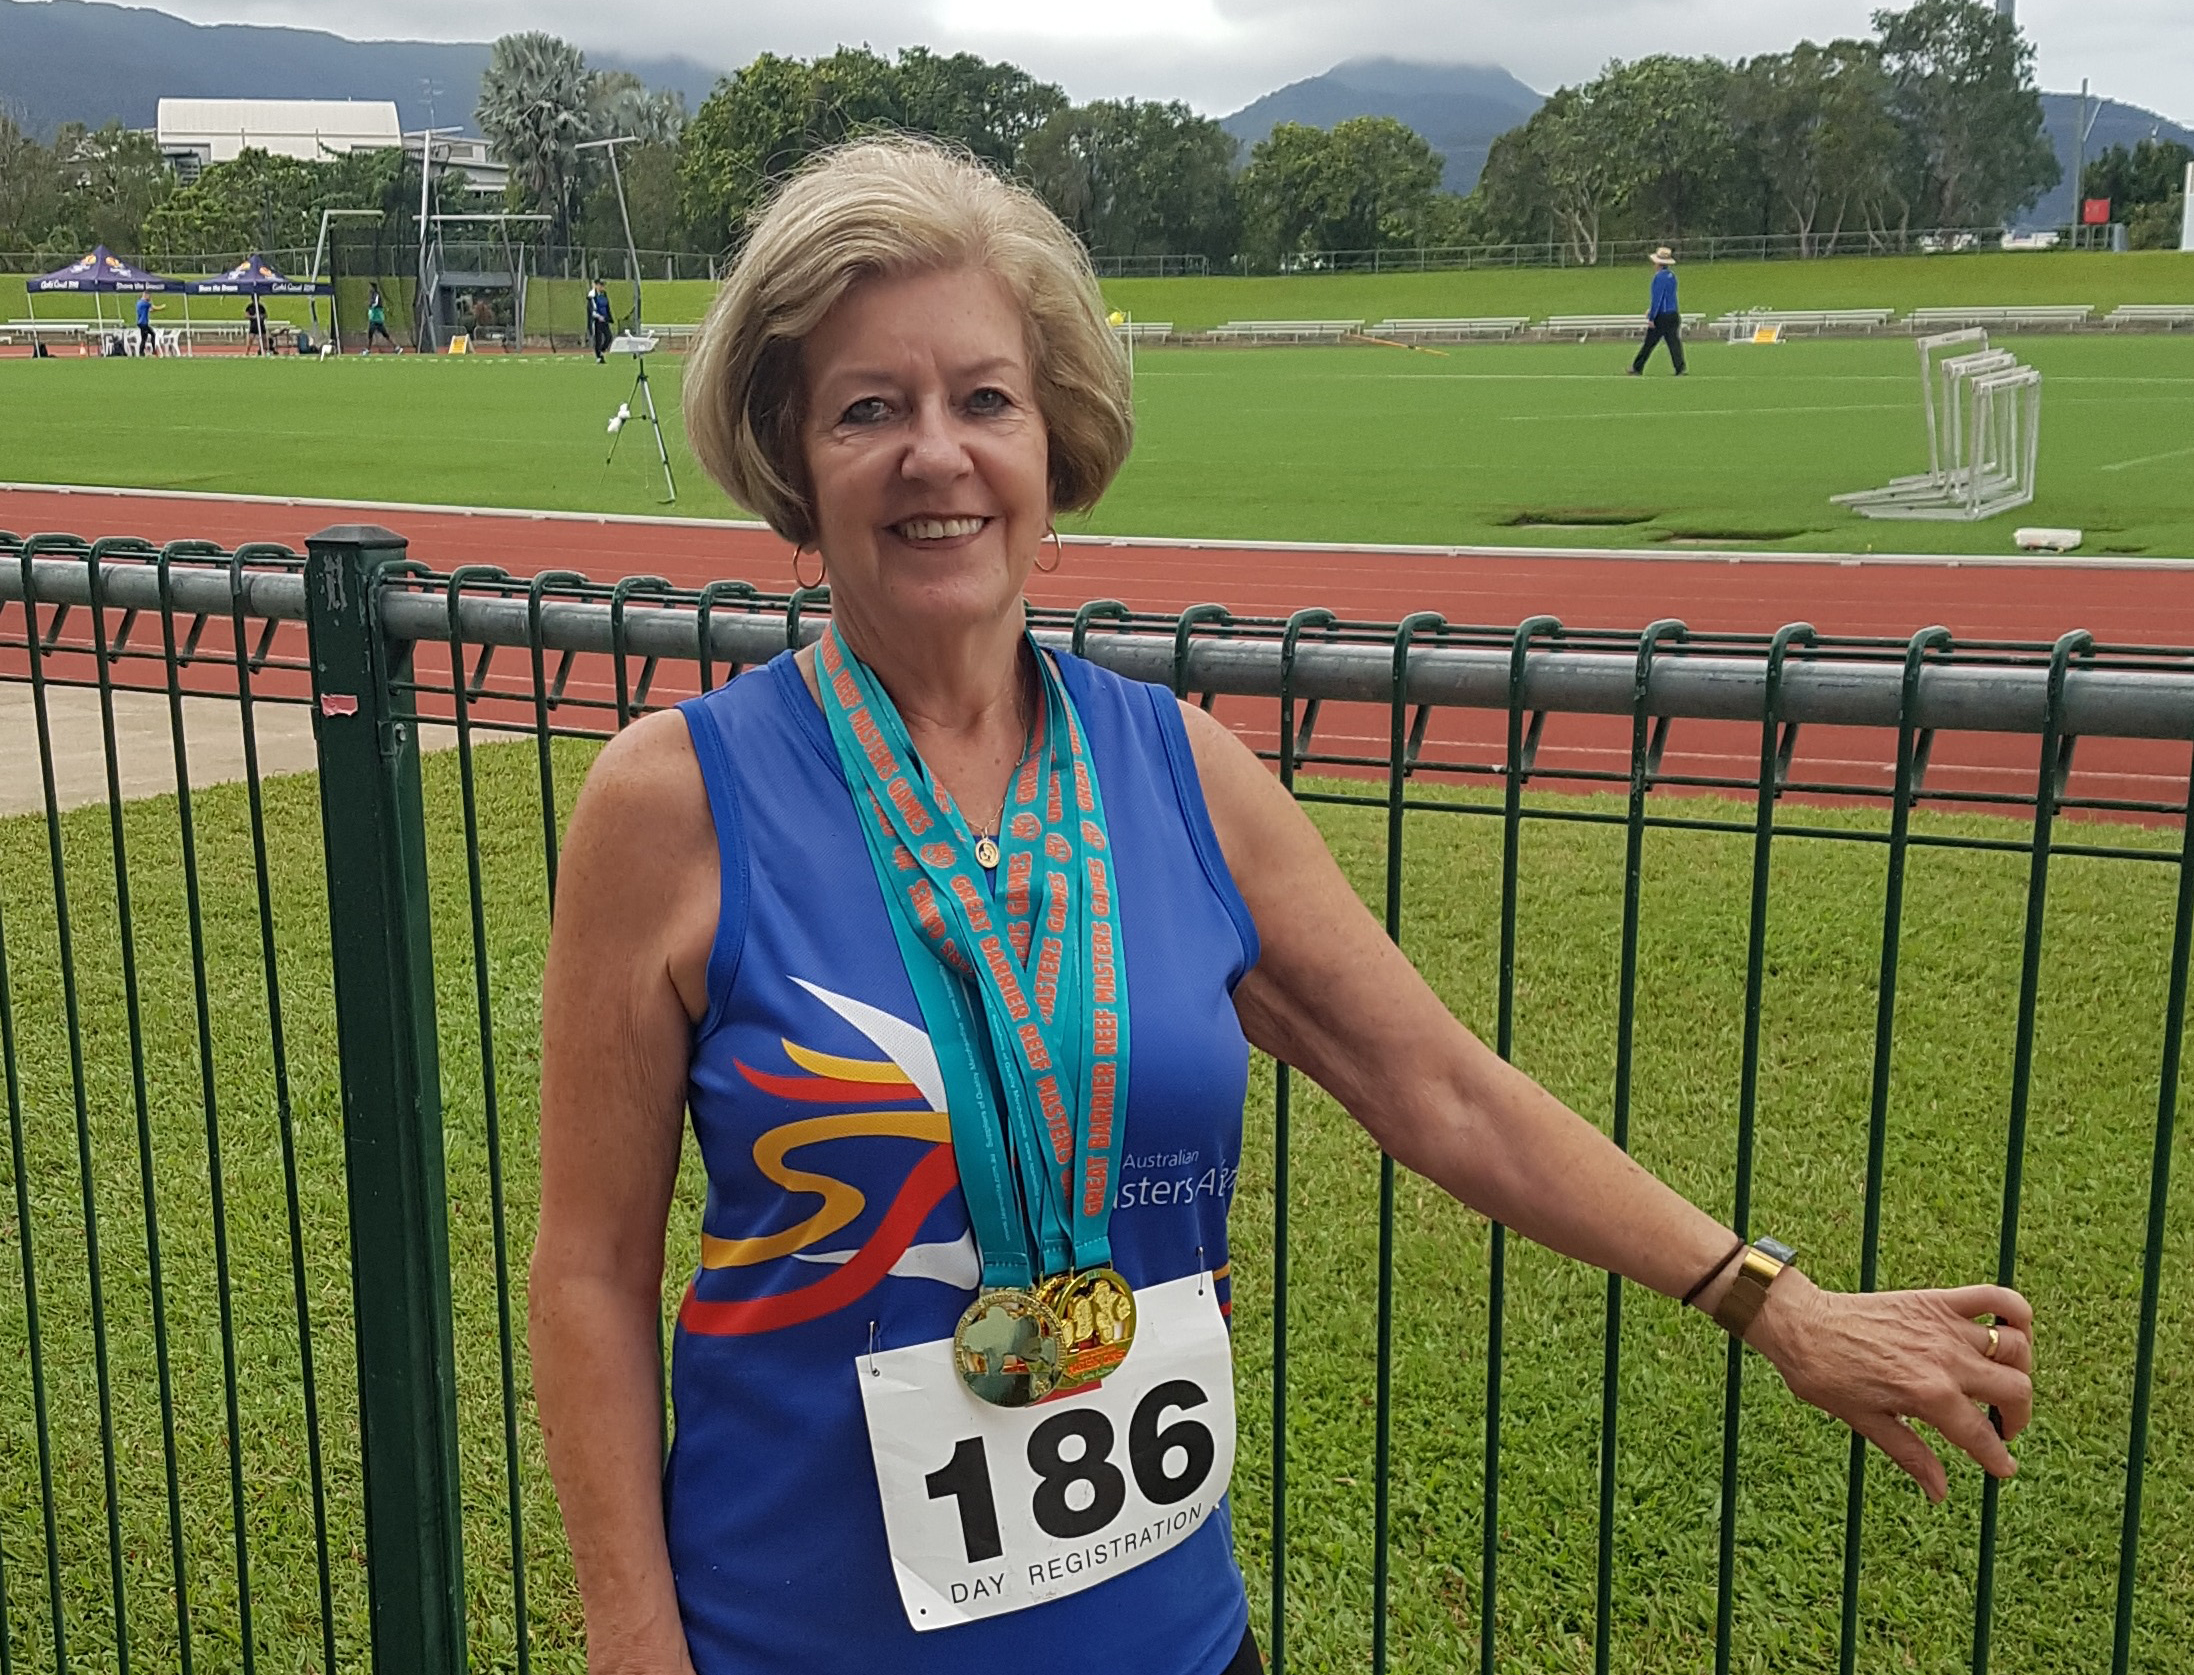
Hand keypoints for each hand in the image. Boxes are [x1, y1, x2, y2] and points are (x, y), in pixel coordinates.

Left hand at [1746, 1272, 2032, 1501]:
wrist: (1801, 1325)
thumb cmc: (1826, 1376)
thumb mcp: (1866, 1422)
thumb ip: (1911, 1455)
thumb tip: (1940, 1494)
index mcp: (1929, 1396)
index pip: (1983, 1436)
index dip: (1998, 1459)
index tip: (2003, 1467)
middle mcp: (1946, 1360)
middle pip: (2016, 1391)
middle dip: (2018, 1417)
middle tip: (2000, 1427)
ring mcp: (1945, 1327)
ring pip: (2016, 1348)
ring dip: (2019, 1370)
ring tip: (2001, 1383)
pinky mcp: (1938, 1300)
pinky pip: (1996, 1298)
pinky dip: (2017, 1312)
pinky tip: (2012, 1332)